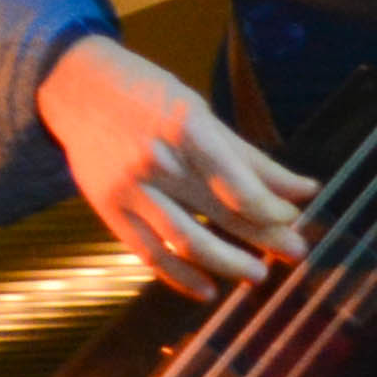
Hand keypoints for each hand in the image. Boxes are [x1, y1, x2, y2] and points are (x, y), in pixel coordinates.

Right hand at [36, 30, 314, 299]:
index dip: (272, 209)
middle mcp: (155, 159)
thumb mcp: (198, 111)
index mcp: (184, 127)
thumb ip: (247, 156)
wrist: (73, 86)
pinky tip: (208, 290)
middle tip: (296, 252)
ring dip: (227, 262)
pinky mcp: (108, 208)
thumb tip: (303, 190)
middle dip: (265, 237)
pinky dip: (181, 276)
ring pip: (186, 240)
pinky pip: (149, 253)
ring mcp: (128, 187)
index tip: (292, 216)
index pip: (239, 185)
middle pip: (220, 213)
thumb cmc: (146, 93)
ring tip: (257, 274)